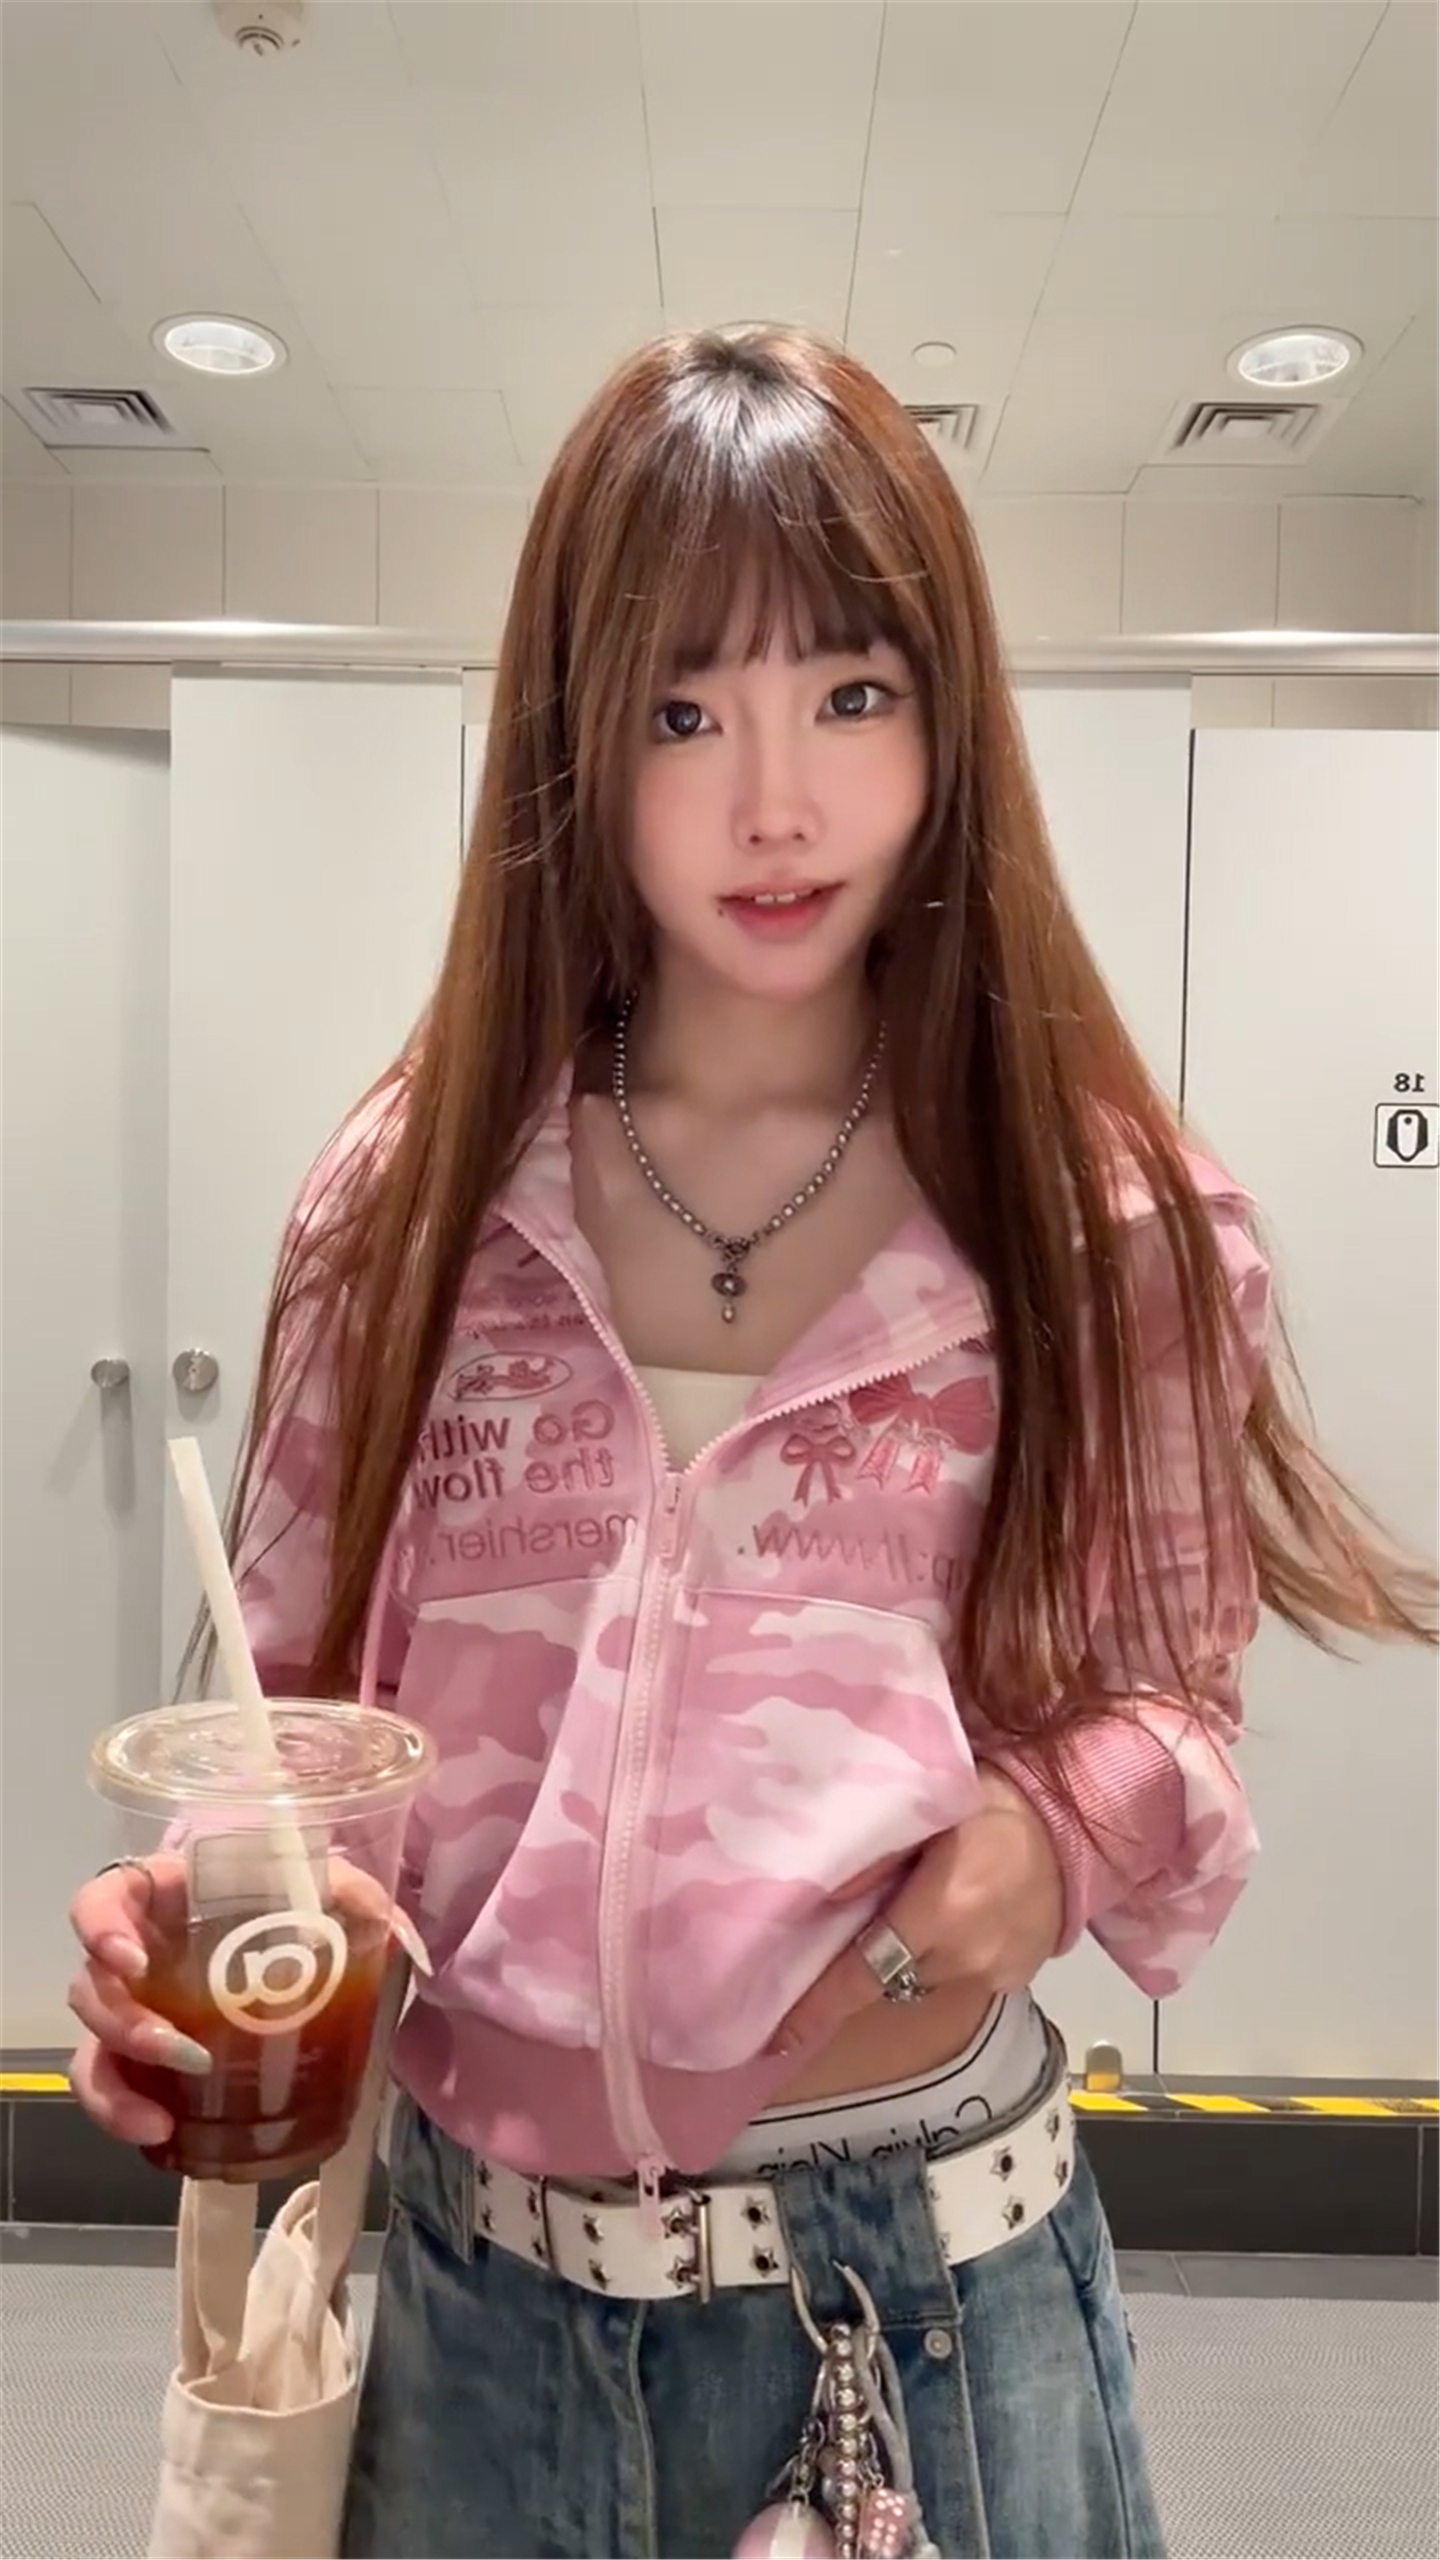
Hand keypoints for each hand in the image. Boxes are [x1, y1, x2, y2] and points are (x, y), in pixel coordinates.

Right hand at [67, 1853, 430, 2151]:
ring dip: (116, 2085)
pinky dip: (125, 2114)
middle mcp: (140, 1954)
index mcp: (170, 1900)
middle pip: (91, 1984)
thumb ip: (357, 1899)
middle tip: (176, 2050)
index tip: (129, 1962)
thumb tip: (394, 1932)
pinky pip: (115, 2087)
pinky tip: (163, 2137)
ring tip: (159, 2124)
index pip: (104, 1897)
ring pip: (93, 2046)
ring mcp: (139, 2009)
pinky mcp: (147, 2060)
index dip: (99, 1926)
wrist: (302, 1956)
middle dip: (121, 2023)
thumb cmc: (299, 1909)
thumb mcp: (329, 1893)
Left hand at [772, 1767, 1064, 2054]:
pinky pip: (963, 1977)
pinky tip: (966, 1917)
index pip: (862, 1973)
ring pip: (925, 1979)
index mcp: (939, 1912)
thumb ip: (878, 1855)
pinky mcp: (1016, 1980)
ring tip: (923, 1910)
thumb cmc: (994, 1806)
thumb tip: (821, 1895)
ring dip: (914, 1956)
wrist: (1075, 1826)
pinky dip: (952, 1957)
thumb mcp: (931, 1812)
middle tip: (859, 1924)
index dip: (817, 2007)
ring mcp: (995, 1974)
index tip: (777, 2038)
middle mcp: (965, 1956)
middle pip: (890, 1977)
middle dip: (870, 1959)